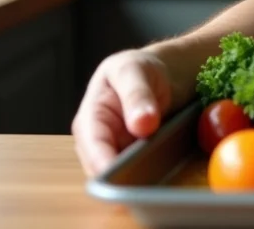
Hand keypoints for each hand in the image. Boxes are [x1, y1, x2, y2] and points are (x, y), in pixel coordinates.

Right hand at [71, 49, 173, 176]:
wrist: (158, 73)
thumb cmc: (138, 68)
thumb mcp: (135, 70)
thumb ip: (137, 95)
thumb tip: (142, 124)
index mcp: (90, 120)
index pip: (94, 149)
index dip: (107, 165)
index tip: (124, 175)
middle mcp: (98, 142)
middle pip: (106, 170)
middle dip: (124, 177)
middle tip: (147, 183)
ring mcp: (117, 153)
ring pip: (123, 176)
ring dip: (138, 180)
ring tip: (157, 180)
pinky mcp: (136, 159)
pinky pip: (140, 173)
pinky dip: (150, 176)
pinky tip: (163, 175)